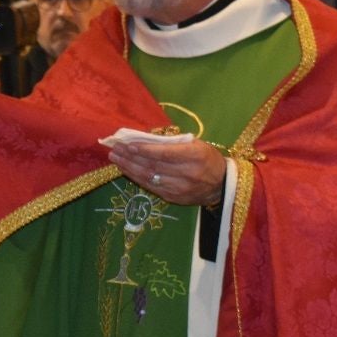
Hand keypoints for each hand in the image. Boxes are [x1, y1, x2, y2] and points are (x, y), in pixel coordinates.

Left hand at [108, 139, 225, 206]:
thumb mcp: (195, 144)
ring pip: (149, 177)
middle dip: (131, 157)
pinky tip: (126, 170)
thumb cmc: (207, 158)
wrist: (221, 185)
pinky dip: (136, 178)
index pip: (165, 153)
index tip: (128, 144)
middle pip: (153, 165)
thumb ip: (172, 142)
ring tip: (116, 158)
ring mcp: (180, 188)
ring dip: (129, 168)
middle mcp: (187, 173)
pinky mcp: (173, 198)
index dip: (144, 150)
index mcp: (195, 156)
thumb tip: (145, 138)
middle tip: (115, 149)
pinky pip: (151, 187)